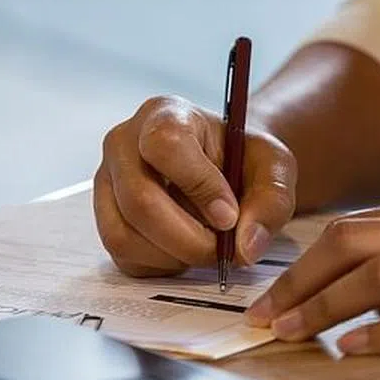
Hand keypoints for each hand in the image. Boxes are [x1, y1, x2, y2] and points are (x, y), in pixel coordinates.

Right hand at [94, 95, 296, 276]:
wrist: (225, 168)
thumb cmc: (245, 159)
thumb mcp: (274, 167)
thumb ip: (271, 200)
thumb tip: (245, 246)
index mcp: (164, 114)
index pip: (165, 145)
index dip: (199, 186)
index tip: (230, 215)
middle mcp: (123, 144)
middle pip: (139, 200)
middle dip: (189, 238)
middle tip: (225, 250)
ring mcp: (107, 183)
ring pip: (125, 236)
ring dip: (175, 256)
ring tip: (209, 247)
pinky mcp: (105, 219)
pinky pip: (124, 258)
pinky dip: (162, 266)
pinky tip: (187, 250)